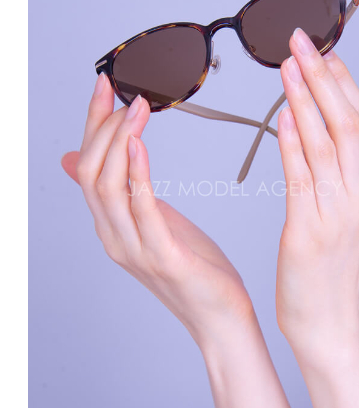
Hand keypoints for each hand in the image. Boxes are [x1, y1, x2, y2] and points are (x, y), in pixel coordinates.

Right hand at [61, 74, 253, 348]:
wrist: (221, 318)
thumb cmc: (196, 270)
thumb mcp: (157, 221)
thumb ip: (128, 191)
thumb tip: (100, 161)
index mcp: (114, 227)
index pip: (89, 167)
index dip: (93, 125)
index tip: (105, 88)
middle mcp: (114, 237)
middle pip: (91, 173)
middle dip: (101, 127)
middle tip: (122, 92)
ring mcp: (134, 249)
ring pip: (108, 187)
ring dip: (118, 142)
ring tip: (135, 109)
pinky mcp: (162, 257)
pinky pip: (141, 210)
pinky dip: (137, 173)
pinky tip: (139, 144)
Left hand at [276, 28, 358, 357]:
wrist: (326, 318)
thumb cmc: (335, 261)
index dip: (343, 82)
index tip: (323, 50)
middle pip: (347, 124)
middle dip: (323, 78)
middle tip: (300, 42)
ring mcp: (337, 213)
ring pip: (324, 144)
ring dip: (304, 101)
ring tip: (288, 66)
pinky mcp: (308, 231)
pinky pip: (301, 179)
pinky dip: (293, 144)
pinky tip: (283, 117)